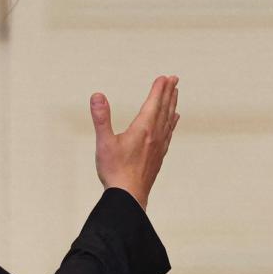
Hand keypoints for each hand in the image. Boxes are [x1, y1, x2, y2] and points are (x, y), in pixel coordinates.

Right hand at [90, 75, 179, 209]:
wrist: (129, 196)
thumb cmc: (115, 171)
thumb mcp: (104, 142)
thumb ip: (101, 118)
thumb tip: (97, 95)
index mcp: (143, 129)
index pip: (153, 104)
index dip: (159, 89)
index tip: (165, 77)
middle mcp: (154, 136)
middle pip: (164, 109)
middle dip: (168, 93)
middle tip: (174, 79)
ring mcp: (158, 147)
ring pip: (168, 120)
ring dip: (171, 105)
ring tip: (175, 94)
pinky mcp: (158, 156)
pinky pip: (168, 134)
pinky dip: (171, 123)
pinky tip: (173, 120)